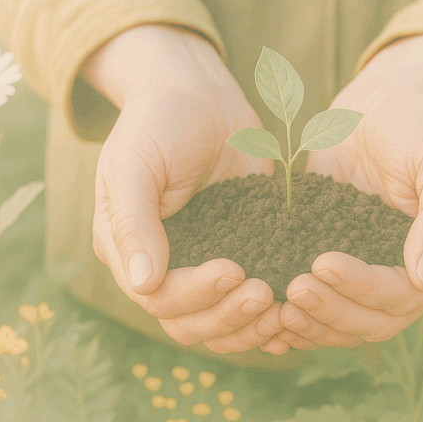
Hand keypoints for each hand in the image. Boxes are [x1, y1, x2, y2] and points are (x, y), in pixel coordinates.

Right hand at [86, 25, 282, 353]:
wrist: (201, 96)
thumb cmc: (159, 121)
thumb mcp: (134, 164)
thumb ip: (132, 221)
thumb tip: (142, 284)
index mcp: (128, 251)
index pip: (159, 298)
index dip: (196, 294)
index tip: (233, 270)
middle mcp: (162, 268)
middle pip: (190, 323)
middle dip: (228, 316)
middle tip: (264, 292)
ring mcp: (201, 265)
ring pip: (221, 323)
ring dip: (250, 325)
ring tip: (284, 308)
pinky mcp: (240, 254)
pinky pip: (248, 302)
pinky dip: (268, 315)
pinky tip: (294, 313)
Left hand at [267, 36, 422, 352]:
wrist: (390, 95)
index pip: (406, 295)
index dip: (364, 288)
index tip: (322, 264)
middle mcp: (411, 272)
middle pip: (374, 320)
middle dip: (333, 312)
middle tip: (293, 291)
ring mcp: (373, 267)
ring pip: (346, 319)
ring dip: (314, 321)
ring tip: (277, 308)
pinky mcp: (339, 254)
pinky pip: (323, 297)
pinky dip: (301, 313)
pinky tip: (269, 312)